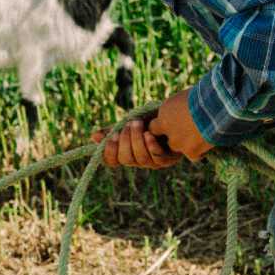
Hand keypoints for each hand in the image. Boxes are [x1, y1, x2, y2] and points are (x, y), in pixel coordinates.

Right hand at [94, 88, 212, 169]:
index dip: (108, 152)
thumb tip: (93, 136)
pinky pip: (158, 158)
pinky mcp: (170, 159)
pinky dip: (152, 146)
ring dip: (137, 141)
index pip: (112, 160)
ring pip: (140, 160)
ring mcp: (155, 161)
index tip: (110, 137)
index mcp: (129, 151)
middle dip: (124, 142)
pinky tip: (150, 134)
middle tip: (128, 126)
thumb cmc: (155, 118)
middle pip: (126, 159)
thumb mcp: (132, 121)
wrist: (182, 113)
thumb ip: (115, 129)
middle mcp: (141, 159)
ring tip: (138, 125)